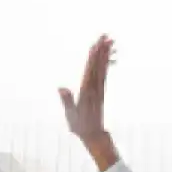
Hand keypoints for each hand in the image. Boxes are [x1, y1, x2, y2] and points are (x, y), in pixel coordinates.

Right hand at [59, 35, 118, 171]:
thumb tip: (61, 88)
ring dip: (105, 54)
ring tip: (110, 41)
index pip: (90, 70)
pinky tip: (108, 56)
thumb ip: (67, 101)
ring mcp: (99, 90)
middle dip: (101, 50)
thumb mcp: (71, 115)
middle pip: (98, 66)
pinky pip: (104, 75)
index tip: (96, 45)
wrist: (94, 135)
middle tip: (106, 36)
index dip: (93, 57)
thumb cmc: (80, 126)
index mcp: (86, 91)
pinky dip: (105, 64)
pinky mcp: (101, 92)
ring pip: (103, 68)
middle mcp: (94, 88)